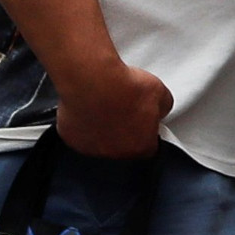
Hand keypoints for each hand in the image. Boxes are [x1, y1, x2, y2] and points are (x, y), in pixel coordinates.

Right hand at [56, 59, 173, 157]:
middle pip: (122, 147)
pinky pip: (78, 133)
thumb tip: (160, 108)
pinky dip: (81, 122)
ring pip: (98, 141)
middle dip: (123, 131)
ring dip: (102, 128)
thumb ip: (163, 106)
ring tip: (104, 106)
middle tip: (122, 110)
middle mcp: (115, 153)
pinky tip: (86, 107)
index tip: (144, 122)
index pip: (148, 148)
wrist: (94, 80)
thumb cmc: (124, 88)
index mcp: (140, 147)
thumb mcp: (160, 92)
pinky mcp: (71, 138)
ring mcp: (91, 148)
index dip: (146, 133)